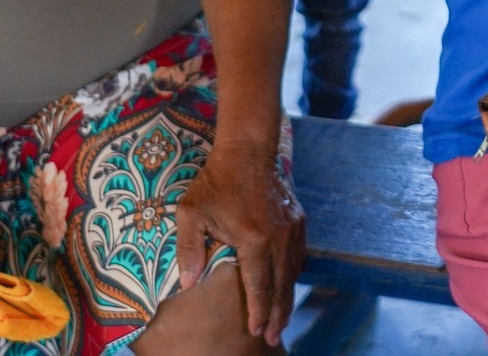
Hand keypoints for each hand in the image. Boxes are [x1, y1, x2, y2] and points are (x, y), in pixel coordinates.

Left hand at [174, 141, 305, 346]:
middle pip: (281, 285)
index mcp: (254, 238)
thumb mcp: (191, 213)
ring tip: (279, 319)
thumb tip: (189, 283)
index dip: (257, 311)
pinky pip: (298, 256)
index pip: (259, 285)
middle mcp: (279, 237)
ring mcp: (292, 228)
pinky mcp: (298, 220)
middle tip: (271, 338)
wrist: (248, 150)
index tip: (255, 331)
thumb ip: (189, 249)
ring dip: (286, 298)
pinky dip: (292, 275)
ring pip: (293, 272)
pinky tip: (285, 286)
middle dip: (276, 314)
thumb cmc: (216, 182)